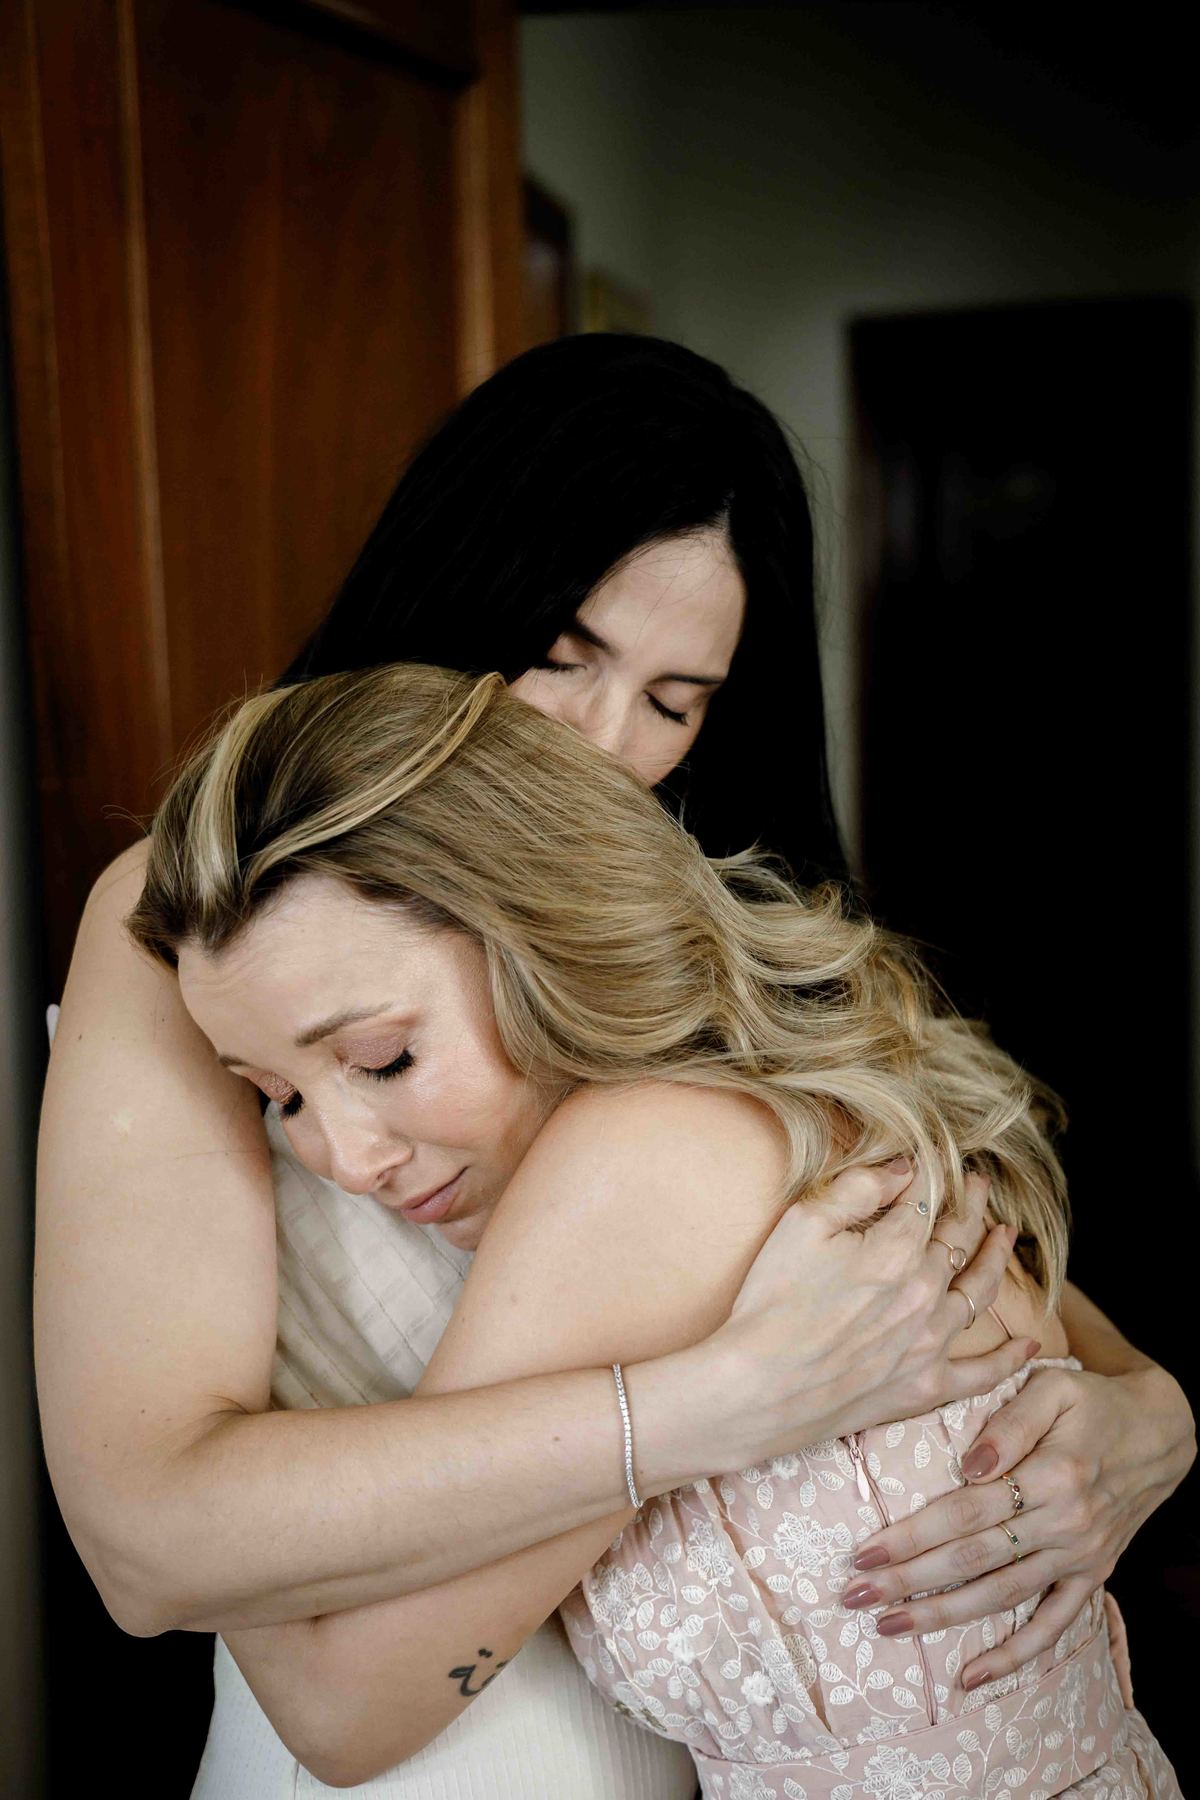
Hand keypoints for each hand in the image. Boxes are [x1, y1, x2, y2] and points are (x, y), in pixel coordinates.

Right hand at [709, 1164, 1035, 1469]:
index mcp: (897, 1248)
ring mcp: (931, 1343)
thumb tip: (904, 1169)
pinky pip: (983, 1373)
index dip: (932, 1176)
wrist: (757, 1387)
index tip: (937, 1160)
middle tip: (980, 1185)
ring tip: (1004, 1235)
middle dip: (971, 1207)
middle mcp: (925, 1293)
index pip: (926, 1201)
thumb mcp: (802, 1224)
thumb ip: (857, 1188)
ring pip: (979, 1293)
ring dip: (996, 1259)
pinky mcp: (925, 1387)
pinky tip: (1028, 1344)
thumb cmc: (771, 1302)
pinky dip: (1009, 1358)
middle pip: (959, 1240)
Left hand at [843, 1360, 1196, 1687]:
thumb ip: (1009, 1423)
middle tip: (854, 1595)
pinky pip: (1052, 1625)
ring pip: (1000, 1596)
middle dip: (908, 1581)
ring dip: (942, 1616)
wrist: (1160, 1434)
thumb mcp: (1053, 1389)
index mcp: (1051, 1475)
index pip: (965, 1513)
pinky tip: (972, 1677)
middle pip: (972, 1560)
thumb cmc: (1092, 1403)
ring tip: (889, 1626)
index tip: (864, 1552)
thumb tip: (968, 1465)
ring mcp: (1079, 1557)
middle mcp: (1065, 1524)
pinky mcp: (1091, 1576)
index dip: (912, 1535)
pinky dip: (1014, 1656)